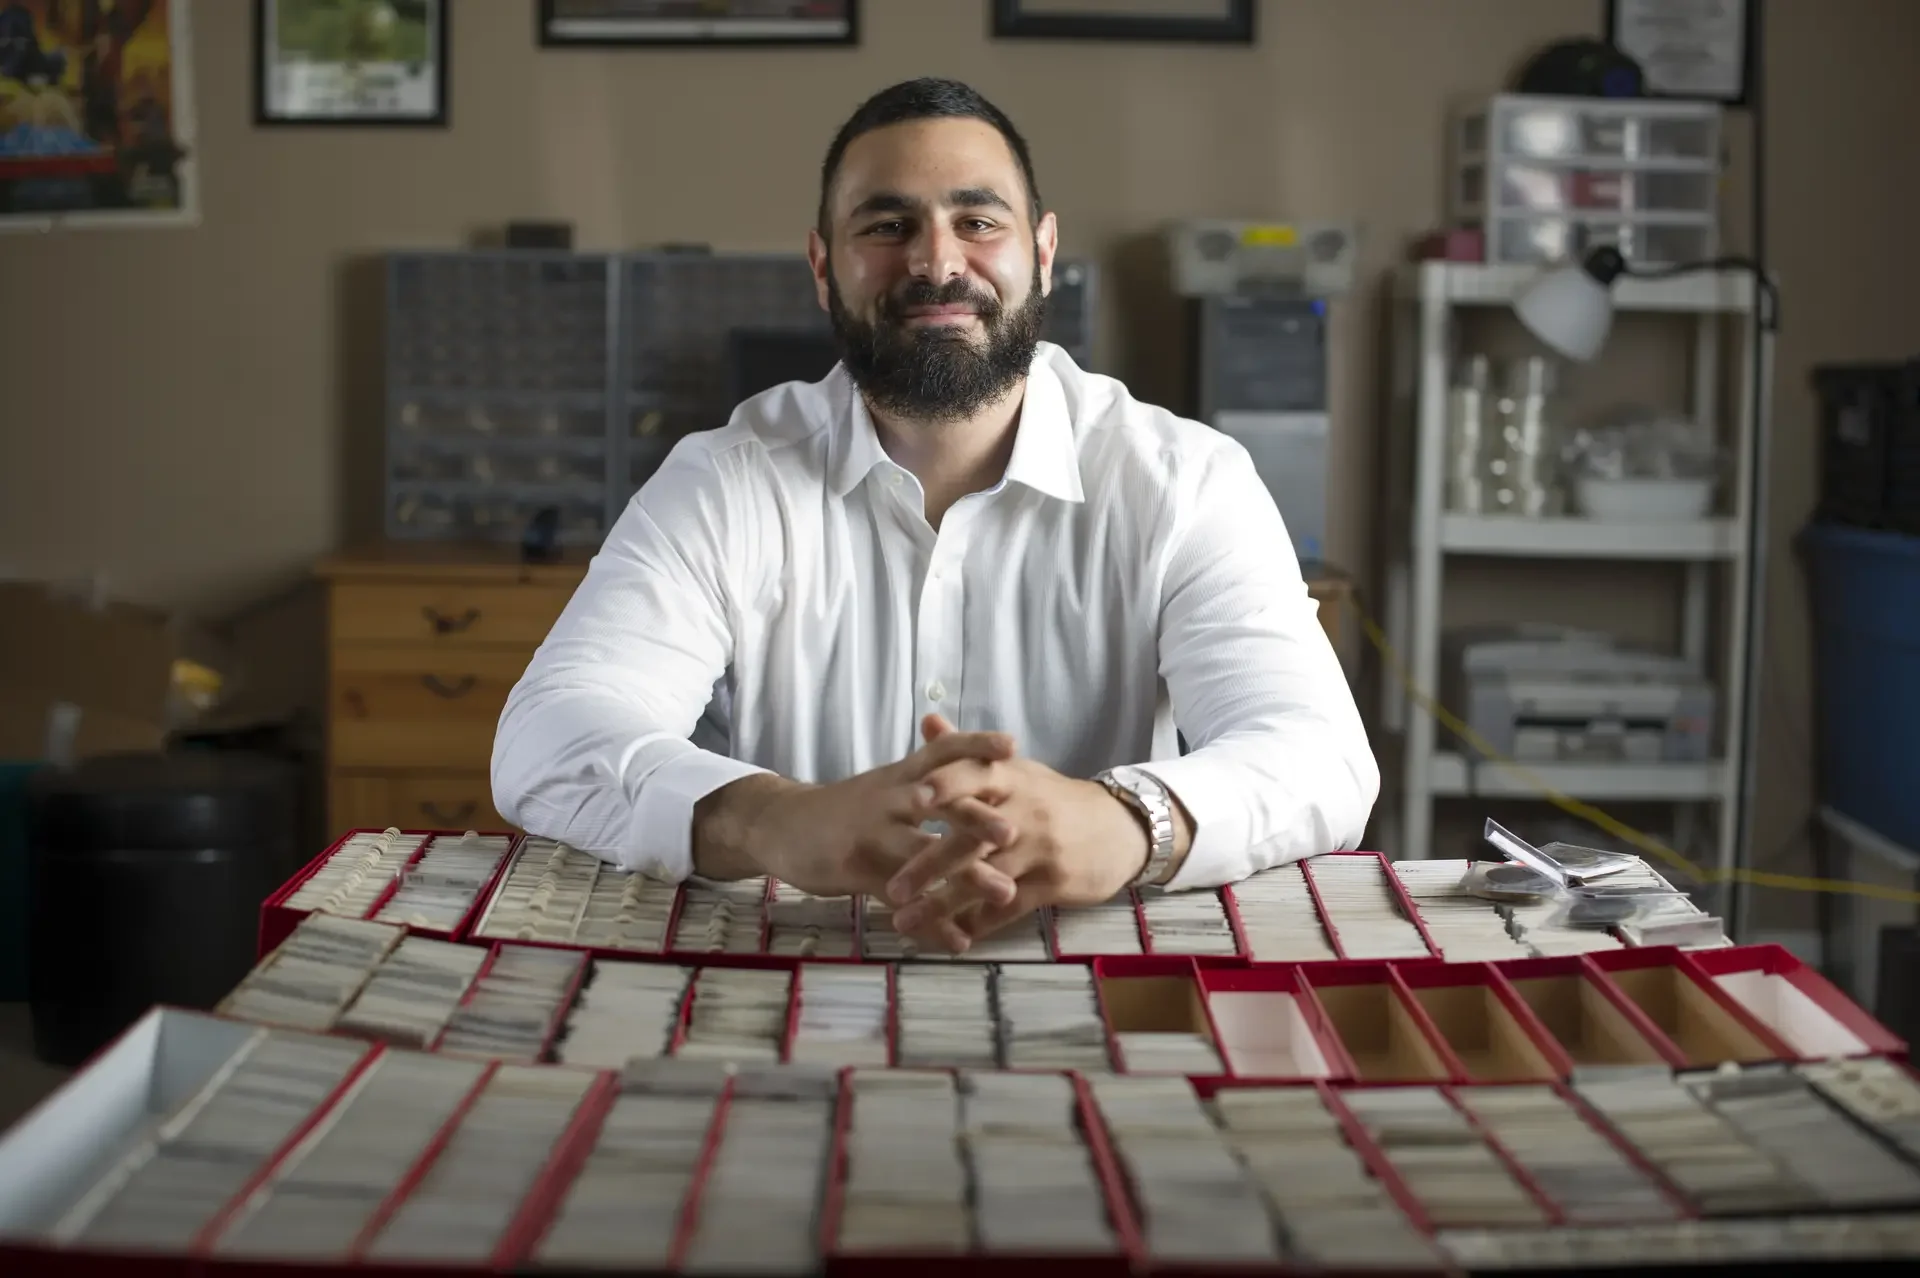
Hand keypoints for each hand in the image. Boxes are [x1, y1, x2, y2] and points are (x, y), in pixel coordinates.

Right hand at [692, 714, 1023, 901]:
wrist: (779, 824)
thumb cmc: (846, 807)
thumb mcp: (886, 784)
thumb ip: (928, 776)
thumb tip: (982, 764)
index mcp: (900, 775)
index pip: (941, 750)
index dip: (975, 744)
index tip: (1013, 745)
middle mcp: (889, 798)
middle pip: (937, 800)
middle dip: (976, 817)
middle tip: (1013, 832)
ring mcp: (872, 834)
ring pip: (922, 852)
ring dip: (965, 875)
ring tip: (1004, 892)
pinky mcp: (857, 870)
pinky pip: (899, 897)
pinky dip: (932, 921)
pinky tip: (959, 940)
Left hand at [884, 717, 1148, 952]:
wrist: (1120, 828)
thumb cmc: (1053, 799)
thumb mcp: (1016, 771)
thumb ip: (966, 752)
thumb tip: (927, 721)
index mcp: (1011, 778)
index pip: (977, 773)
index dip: (947, 783)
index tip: (913, 796)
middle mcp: (1024, 812)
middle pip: (972, 838)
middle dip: (929, 864)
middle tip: (891, 887)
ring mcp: (1039, 849)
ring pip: (984, 880)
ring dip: (942, 904)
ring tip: (903, 923)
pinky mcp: (1052, 883)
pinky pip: (1009, 908)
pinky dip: (978, 924)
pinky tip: (950, 938)